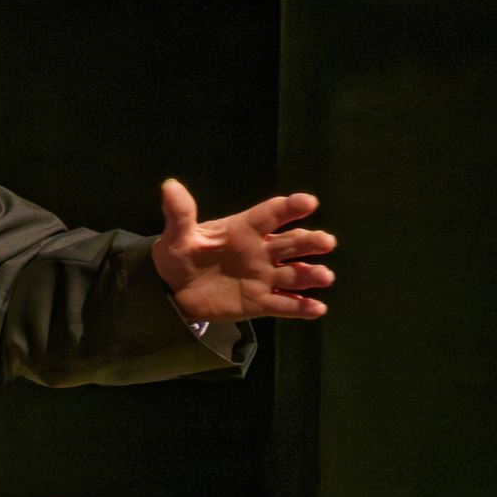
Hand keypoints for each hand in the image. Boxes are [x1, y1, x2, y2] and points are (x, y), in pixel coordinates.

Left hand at [150, 178, 334, 321]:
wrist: (173, 291)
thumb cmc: (179, 257)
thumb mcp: (176, 236)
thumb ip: (180, 214)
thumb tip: (169, 186)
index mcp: (243, 230)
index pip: (270, 215)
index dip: (289, 207)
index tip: (308, 202)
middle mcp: (260, 251)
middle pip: (291, 243)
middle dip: (310, 241)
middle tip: (326, 242)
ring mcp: (263, 277)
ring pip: (294, 274)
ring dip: (311, 274)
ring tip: (325, 276)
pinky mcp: (260, 302)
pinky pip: (284, 305)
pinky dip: (301, 307)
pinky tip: (317, 310)